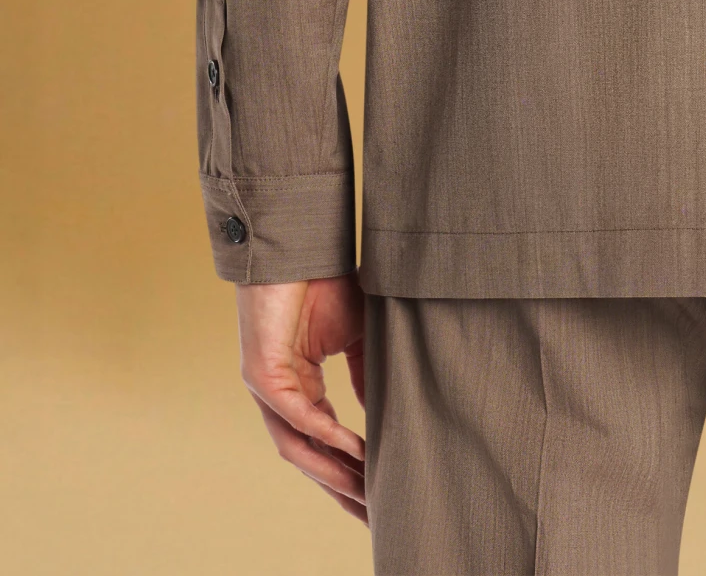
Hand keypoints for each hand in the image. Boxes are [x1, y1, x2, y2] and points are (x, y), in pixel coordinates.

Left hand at [236, 274, 368, 523]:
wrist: (298, 246)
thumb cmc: (324, 282)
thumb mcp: (358, 335)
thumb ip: (366, 376)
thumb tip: (382, 413)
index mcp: (301, 388)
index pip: (326, 443)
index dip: (353, 471)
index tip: (381, 496)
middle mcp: (281, 396)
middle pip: (312, 459)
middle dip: (343, 491)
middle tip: (376, 520)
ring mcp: (268, 389)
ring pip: (301, 448)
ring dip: (334, 474)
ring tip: (369, 494)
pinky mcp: (262, 375)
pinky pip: (298, 416)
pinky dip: (326, 435)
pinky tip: (354, 450)